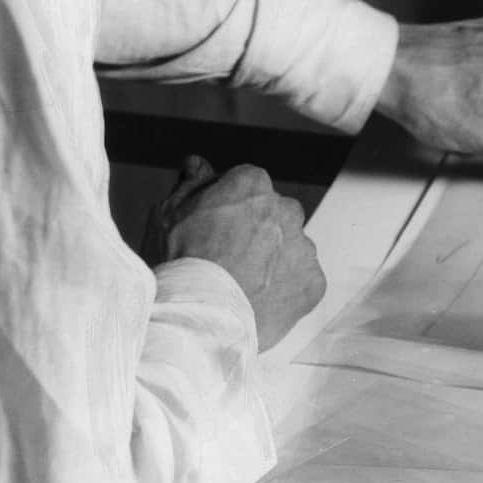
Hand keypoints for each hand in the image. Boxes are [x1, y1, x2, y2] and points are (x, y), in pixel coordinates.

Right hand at [147, 157, 325, 349]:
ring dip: (272, 261)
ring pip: (289, 249)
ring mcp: (303, 246)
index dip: (226, 209)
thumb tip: (197, 164)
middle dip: (256, 232)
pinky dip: (284, 290)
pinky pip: (301, 281)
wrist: (199, 319)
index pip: (245, 186)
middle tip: (226, 261)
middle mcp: (286, 208)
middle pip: (273, 216)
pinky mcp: (314, 282)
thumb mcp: (168, 214)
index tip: (211, 231)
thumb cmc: (177, 263)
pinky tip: (257, 302)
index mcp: (253, 183)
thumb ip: (190, 184)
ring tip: (240, 287)